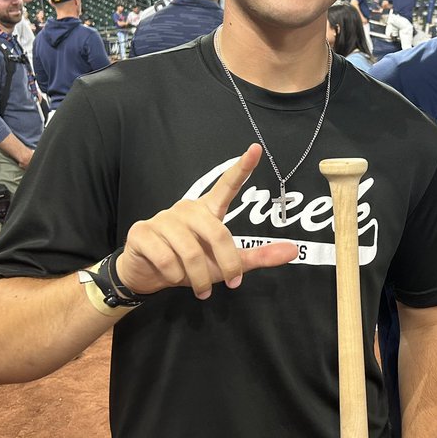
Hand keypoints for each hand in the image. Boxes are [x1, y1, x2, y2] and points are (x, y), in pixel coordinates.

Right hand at [116, 144, 297, 297]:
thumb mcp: (226, 263)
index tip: (256, 149)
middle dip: (227, 264)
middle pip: (217, 233)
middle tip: (230, 283)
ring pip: (190, 251)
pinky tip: (171, 276)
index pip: (227, 185)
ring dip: (198, 277)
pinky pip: (166, 258)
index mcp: (208, 211)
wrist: (146, 275)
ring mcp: (163, 218)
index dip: (241, 167)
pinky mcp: (142, 232)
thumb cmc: (190, 266)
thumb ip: (258, 257)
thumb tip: (294, 250)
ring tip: (200, 288)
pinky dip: (173, 275)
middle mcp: (187, 209)